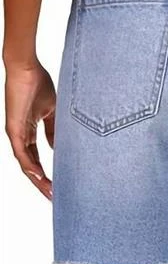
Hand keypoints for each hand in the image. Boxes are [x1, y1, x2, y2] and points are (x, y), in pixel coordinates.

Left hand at [4, 60, 55, 199]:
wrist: (26, 67)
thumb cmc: (37, 82)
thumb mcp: (51, 112)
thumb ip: (53, 130)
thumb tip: (56, 147)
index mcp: (28, 130)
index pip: (36, 158)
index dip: (46, 172)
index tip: (58, 184)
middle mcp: (20, 135)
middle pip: (31, 166)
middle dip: (42, 182)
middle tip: (54, 195)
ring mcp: (15, 133)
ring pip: (25, 164)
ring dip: (37, 179)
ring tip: (49, 191)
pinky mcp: (13, 129)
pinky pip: (22, 154)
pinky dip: (31, 167)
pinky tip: (40, 177)